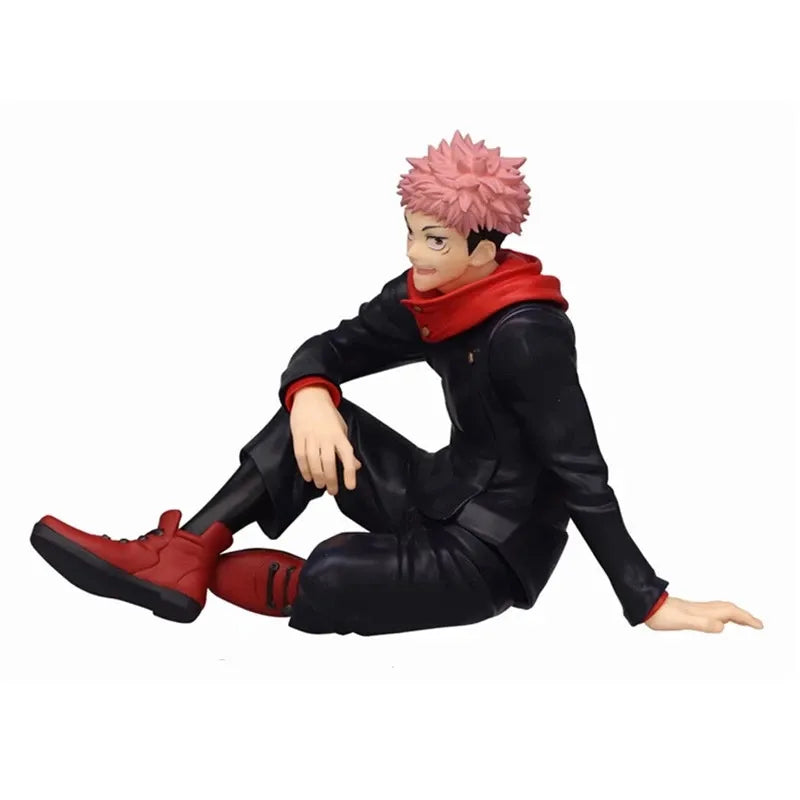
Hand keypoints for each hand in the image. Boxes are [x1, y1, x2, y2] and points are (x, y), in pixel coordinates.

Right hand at [289, 386, 361, 495]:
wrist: (311, 396)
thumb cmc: (328, 414)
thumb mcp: (342, 429)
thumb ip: (347, 448)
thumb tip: (356, 465)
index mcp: (339, 435)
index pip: (347, 456)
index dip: (349, 473)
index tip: (350, 486)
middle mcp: (326, 437)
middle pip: (329, 463)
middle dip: (331, 480)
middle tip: (333, 491)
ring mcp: (311, 436)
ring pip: (314, 462)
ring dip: (318, 477)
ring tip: (321, 485)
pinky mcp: (298, 436)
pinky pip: (300, 456)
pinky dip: (304, 469)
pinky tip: (308, 477)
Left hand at [644, 595, 762, 632]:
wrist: (645, 605)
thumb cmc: (661, 615)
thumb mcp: (682, 621)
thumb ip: (702, 623)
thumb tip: (722, 626)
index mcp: (703, 611)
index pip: (730, 613)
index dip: (746, 618)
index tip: (759, 625)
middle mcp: (701, 608)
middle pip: (728, 609)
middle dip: (744, 616)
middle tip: (757, 625)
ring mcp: (694, 609)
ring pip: (719, 609)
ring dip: (734, 615)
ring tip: (744, 622)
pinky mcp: (687, 611)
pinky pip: (710, 612)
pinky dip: (721, 615)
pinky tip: (717, 620)